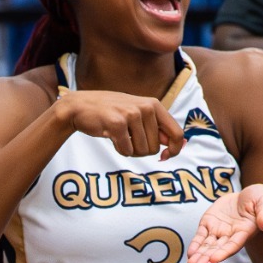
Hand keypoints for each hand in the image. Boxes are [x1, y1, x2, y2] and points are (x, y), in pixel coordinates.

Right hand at [60, 90, 185, 158]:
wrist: (80, 107)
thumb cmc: (111, 113)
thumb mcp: (137, 114)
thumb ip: (157, 127)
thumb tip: (181, 143)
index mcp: (154, 105)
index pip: (176, 133)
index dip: (174, 149)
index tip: (164, 156)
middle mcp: (146, 108)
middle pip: (155, 147)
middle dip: (142, 150)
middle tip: (128, 139)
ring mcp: (131, 115)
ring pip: (141, 150)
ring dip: (130, 150)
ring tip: (119, 136)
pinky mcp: (117, 124)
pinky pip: (126, 151)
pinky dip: (119, 150)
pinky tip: (111, 137)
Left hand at [188, 184, 262, 262]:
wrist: (247, 194)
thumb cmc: (259, 198)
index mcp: (244, 232)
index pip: (233, 245)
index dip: (223, 253)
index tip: (213, 261)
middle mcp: (230, 235)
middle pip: (218, 250)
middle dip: (206, 259)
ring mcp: (218, 230)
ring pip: (207, 246)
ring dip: (198, 256)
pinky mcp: (209, 223)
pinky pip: (200, 236)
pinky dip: (195, 245)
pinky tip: (190, 254)